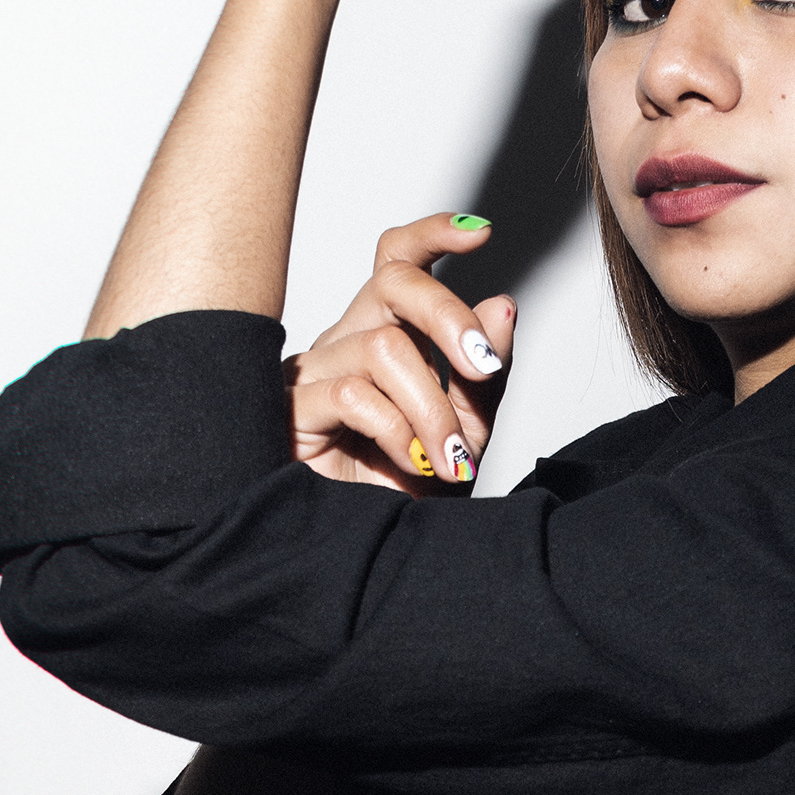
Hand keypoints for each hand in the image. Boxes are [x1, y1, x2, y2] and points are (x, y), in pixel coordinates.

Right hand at [285, 214, 515, 489]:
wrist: (371, 561)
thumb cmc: (407, 494)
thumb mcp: (467, 430)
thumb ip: (482, 371)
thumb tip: (503, 304)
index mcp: (384, 335)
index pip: (397, 261)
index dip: (433, 234)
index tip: (483, 233)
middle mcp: (345, 341)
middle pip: (392, 281)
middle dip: (450, 318)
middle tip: (485, 368)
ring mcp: (314, 371)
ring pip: (384, 346)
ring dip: (433, 408)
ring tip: (451, 460)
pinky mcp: (292, 409)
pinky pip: (355, 395)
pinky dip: (398, 432)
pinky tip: (410, 464)